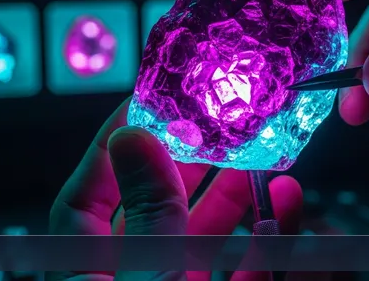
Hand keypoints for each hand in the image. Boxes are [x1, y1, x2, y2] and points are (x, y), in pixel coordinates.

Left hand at [47, 98, 304, 280]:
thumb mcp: (147, 274)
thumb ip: (147, 212)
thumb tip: (132, 137)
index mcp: (88, 278)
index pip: (82, 203)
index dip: (109, 150)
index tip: (143, 104)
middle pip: (155, 215)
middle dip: (187, 166)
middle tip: (211, 122)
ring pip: (207, 243)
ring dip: (237, 199)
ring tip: (258, 155)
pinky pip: (252, 279)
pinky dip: (274, 247)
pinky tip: (286, 206)